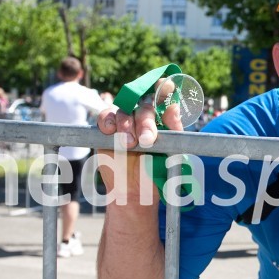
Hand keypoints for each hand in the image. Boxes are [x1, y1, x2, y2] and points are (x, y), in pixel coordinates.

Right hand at [95, 80, 182, 204]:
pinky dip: (107, 121)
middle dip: (145, 122)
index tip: (167, 85)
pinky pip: (105, 116)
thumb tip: (173, 106)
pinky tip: (110, 131)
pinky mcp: (107, 129)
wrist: (135, 193)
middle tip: (147, 141)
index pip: (164, 96)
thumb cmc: (156, 173)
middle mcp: (145, 117)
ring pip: (125, 111)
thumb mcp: (171, 153)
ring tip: (129, 145)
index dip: (164, 88)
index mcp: (163, 120)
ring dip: (126, 125)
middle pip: (144, 106)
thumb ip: (174, 131)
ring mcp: (125, 121)